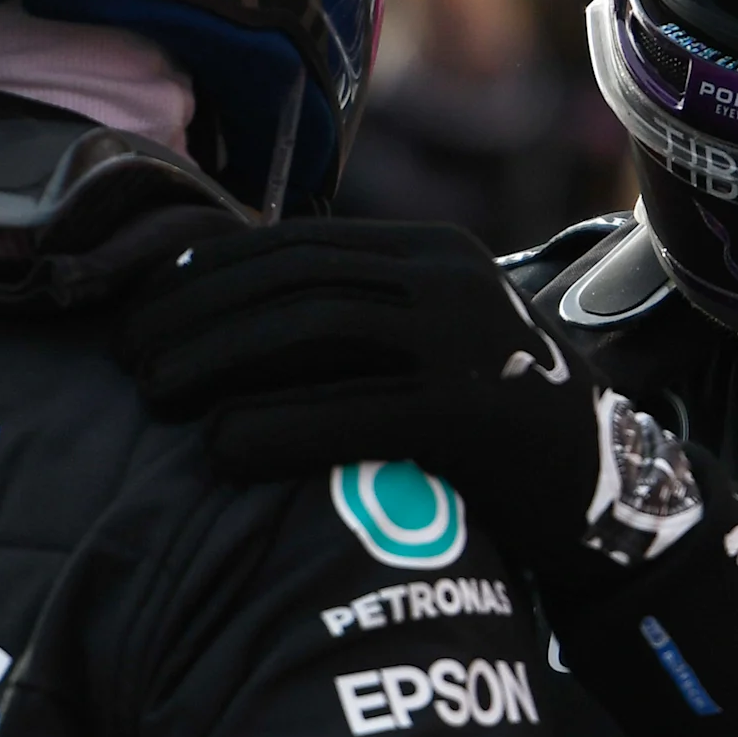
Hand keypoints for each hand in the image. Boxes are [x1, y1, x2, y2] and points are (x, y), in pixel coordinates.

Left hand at [123, 220, 703, 584]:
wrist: (610, 492)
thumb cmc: (486, 428)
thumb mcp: (429, 345)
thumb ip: (353, 320)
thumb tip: (222, 314)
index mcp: (433, 253)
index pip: (297, 244)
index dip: (209, 272)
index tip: (144, 307)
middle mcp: (451, 278)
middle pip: (295, 279)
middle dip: (197, 314)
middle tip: (127, 357)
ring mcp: (467, 340)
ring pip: (314, 326)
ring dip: (217, 357)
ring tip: (152, 398)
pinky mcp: (473, 413)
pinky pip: (352, 411)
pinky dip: (274, 425)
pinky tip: (217, 449)